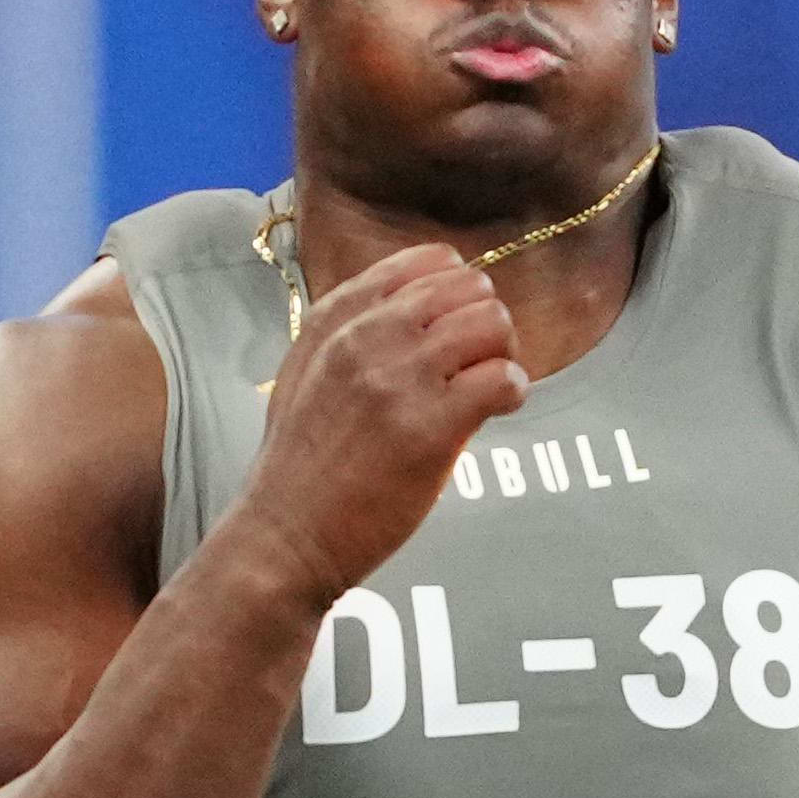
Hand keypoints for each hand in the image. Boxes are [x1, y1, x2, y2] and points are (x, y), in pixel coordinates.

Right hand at [216, 242, 524, 601]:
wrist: (285, 535)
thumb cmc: (300, 467)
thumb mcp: (306, 373)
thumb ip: (350, 332)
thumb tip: (414, 310)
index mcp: (337, 317)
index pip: (427, 262)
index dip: (457, 293)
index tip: (455, 331)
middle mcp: (368, 336)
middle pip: (469, 287)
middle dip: (486, 324)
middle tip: (478, 365)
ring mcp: (399, 379)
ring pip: (492, 323)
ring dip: (503, 355)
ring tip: (487, 391)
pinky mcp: (430, 428)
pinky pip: (504, 378)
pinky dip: (513, 392)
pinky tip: (495, 412)